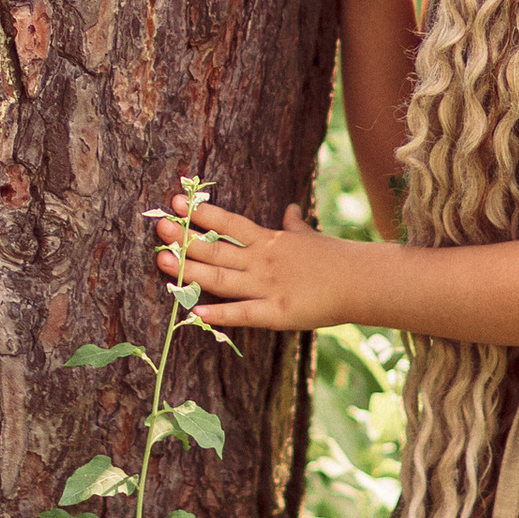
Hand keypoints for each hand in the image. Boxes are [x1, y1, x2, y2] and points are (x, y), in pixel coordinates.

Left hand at [154, 196, 340, 331]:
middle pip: (216, 248)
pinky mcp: (276, 314)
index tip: (176, 202)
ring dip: (190, 270)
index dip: (201, 214)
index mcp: (269, 241)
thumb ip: (295, 226)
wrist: (360, 282)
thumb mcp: (310, 236)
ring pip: (221, 278)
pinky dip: (218, 314)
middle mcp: (262, 261)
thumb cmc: (335, 258)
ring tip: (162, 262)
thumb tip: (291, 209)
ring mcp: (267, 287)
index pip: (229, 223)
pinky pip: (242, 314)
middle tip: (158, 228)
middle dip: (185, 239)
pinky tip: (194, 311)